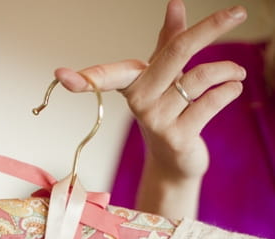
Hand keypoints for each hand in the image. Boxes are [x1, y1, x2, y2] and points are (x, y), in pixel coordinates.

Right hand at [55, 1, 247, 218]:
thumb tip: (175, 4)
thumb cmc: (168, 113)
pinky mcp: (179, 137)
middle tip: (238, 13)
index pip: (111, 73)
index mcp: (133, 85)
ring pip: (201, 78)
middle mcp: (141, 103)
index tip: (60, 75)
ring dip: (227, 70)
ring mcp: (159, 122)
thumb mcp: (165, 76)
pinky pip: (211, 102)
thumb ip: (169, 41)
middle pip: (176, 53)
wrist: (175, 163)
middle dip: (209, 30)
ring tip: (237, 71)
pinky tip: (234, 88)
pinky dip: (229, 90)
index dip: (87, 76)